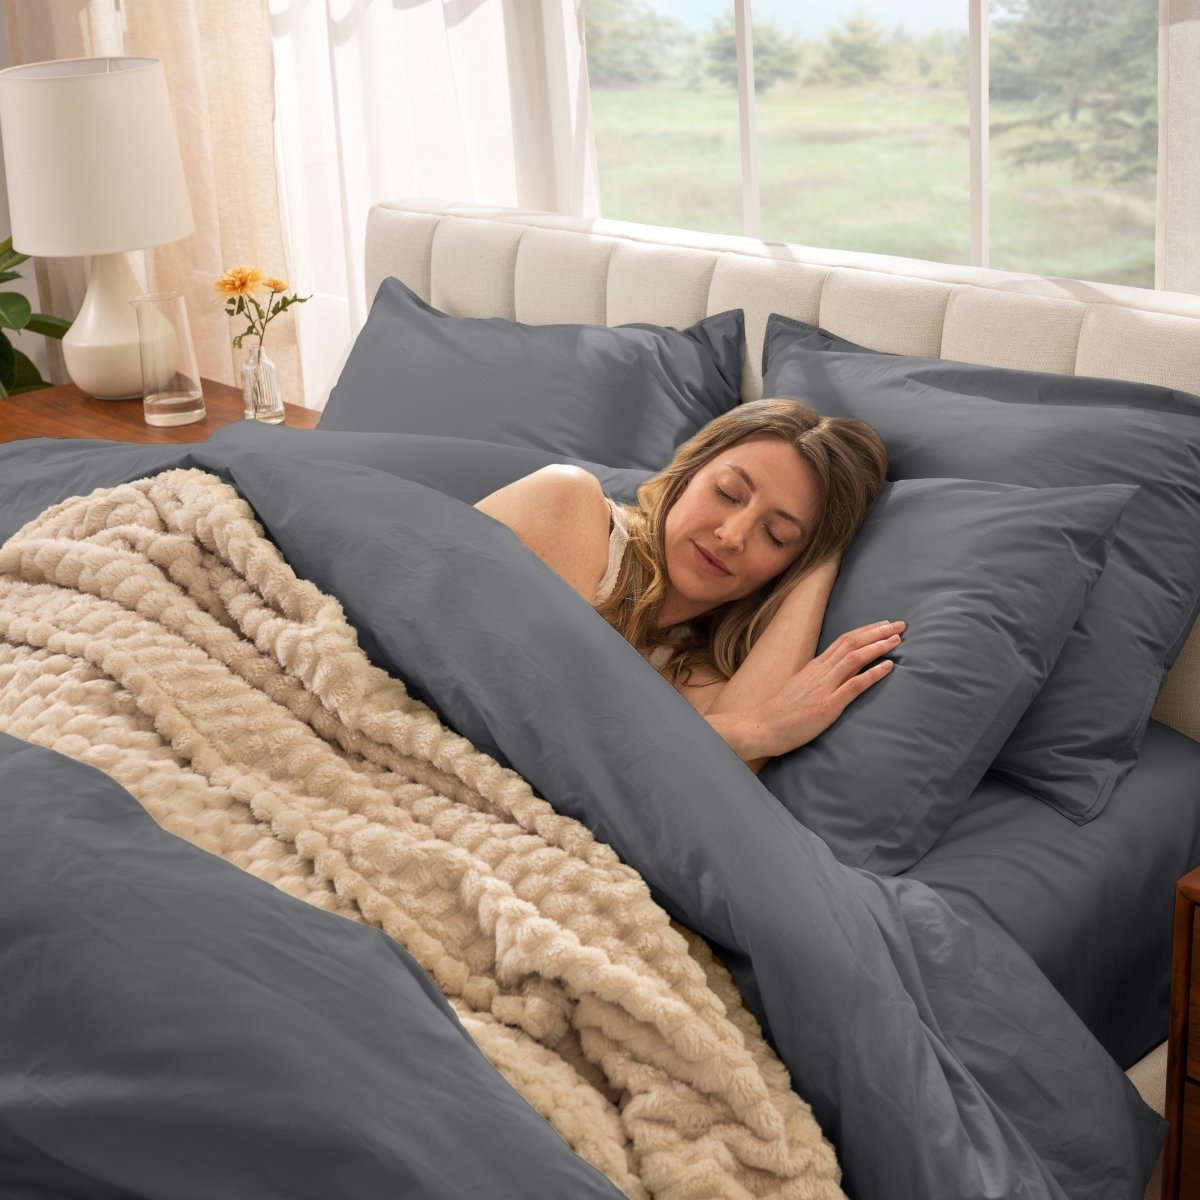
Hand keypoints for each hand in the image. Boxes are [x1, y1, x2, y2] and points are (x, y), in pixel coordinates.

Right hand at [749, 619, 903, 759]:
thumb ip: (818, 679)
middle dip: (878, 632)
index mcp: (815, 666)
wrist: (763, 727)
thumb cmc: (781, 712)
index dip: (866, 631)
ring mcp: (824, 687)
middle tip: (900, 625)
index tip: (883, 625)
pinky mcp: (828, 705)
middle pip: (852, 643)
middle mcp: (820, 671)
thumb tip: (834, 674)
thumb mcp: (800, 687)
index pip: (843, 640)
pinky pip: (854, 685)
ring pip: (855, 658)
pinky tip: (888, 667)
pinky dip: (873, 673)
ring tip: (897, 641)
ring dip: (878, 647)